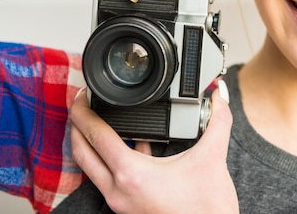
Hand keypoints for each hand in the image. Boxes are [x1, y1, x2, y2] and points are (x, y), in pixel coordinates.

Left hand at [70, 82, 238, 213]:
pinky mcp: (128, 208)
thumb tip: (219, 95)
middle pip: (82, 152)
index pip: (96, 136)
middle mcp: (119, 191)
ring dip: (90, 144)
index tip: (82, 95)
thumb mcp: (213, 157)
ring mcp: (121, 202)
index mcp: (132, 174)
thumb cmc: (208, 208)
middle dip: (77, 126)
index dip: (84, 111)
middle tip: (81, 104)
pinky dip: (111, 159)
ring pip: (92, 168)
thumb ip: (218, 120)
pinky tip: (133, 144)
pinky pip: (109, 178)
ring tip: (99, 121)